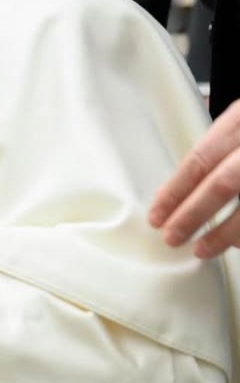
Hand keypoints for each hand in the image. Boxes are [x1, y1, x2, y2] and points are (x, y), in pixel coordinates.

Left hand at [148, 99, 239, 257]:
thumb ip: (222, 139)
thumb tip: (184, 170)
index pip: (200, 159)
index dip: (175, 190)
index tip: (157, 214)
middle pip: (222, 184)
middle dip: (192, 214)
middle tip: (172, 238)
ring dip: (224, 233)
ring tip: (202, 249)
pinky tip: (236, 244)